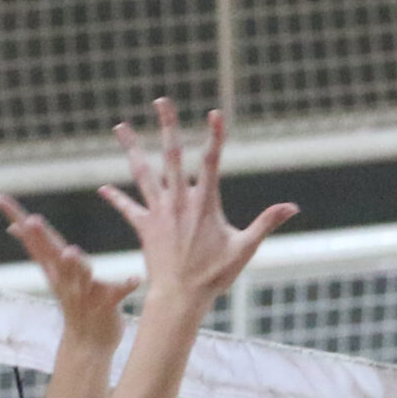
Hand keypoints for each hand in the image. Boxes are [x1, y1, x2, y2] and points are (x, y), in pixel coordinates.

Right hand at [0, 195, 138, 351]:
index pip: (32, 239)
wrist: (88, 345)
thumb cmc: (73, 301)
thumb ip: (37, 249)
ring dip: (75, 265)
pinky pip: (116, 294)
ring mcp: (84, 293)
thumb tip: (14, 226)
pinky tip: (134, 279)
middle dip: (40, 238)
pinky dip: (124, 286)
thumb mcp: (51, 274)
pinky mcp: (106, 306)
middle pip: (51, 255)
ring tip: (71, 252)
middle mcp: (65, 279)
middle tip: (30, 220)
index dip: (16, 217)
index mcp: (53, 268)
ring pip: (79, 276)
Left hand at [101, 100, 296, 306]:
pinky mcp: (144, 226)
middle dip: (167, 126)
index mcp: (205, 203)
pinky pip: (128, 208)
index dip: (214, 136)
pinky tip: (103, 189)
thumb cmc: (215, 275)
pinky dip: (117, 199)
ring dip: (132, 148)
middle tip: (161, 101)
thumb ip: (266, 223)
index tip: (215, 114)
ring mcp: (159, 212)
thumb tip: (293, 207)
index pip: (211, 161)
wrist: (180, 297)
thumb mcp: (245, 248)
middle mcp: (179, 201)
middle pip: (171, 155)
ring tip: (120, 126)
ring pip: (143, 173)